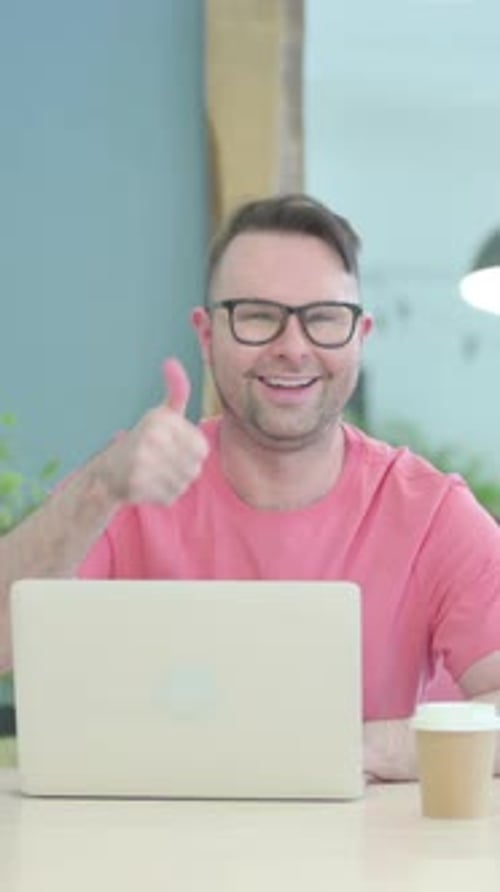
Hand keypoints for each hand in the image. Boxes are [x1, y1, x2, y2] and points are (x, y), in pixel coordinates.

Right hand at [100, 358, 208, 504]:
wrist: (105, 474)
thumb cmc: (142, 442)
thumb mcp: (161, 414)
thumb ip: (176, 391)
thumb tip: (170, 361)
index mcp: (160, 419)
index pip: (202, 448)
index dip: (192, 453)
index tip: (174, 449)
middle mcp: (151, 437)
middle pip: (195, 467)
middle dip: (184, 470)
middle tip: (164, 465)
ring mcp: (142, 462)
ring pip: (184, 483)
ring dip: (175, 483)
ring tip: (156, 474)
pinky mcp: (136, 484)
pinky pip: (171, 496)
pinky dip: (164, 496)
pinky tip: (149, 486)